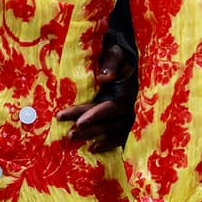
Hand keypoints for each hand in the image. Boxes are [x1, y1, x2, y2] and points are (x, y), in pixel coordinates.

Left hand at [57, 32, 137, 151]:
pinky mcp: (130, 121)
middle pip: (108, 122)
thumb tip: (104, 78)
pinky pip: (121, 137)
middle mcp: (131, 107)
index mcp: (127, 92)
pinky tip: (92, 149)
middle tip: (69, 134)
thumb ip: (111, 62)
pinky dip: (108, 144)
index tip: (76, 122)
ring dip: (94, 136)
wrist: (130, 60)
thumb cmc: (120, 55)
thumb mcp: (116, 52)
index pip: (109, 108)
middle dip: (88, 128)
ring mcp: (132, 116)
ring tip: (73, 138)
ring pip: (113, 131)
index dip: (94, 115)